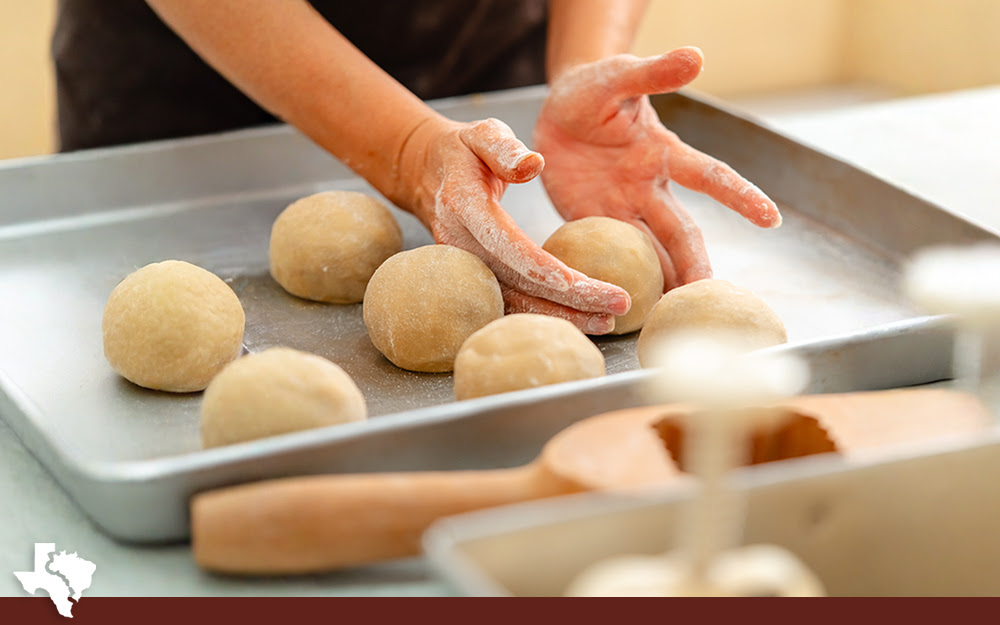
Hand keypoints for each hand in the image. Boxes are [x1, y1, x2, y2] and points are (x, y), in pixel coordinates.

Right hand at [395, 115, 630, 334]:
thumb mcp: (481, 133)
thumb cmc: (464, 152)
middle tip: (617, 305)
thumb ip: (504, 147)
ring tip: (607, 323)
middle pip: (516, 282)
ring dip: (562, 315)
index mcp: (464, 206)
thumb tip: (533, 164)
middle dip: (569, 299)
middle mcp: (461, 246)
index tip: (573, 281)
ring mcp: (467, 268)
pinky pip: (511, 304)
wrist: (428, 175)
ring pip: (514, 302)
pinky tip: (583, 318)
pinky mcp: (476, 280)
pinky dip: (547, 315)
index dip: (536, 264)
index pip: (502, 241)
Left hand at [534, 47, 781, 289]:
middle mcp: (649, 189)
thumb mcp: (620, 77)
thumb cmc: (598, 89)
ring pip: (650, 252)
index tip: (770, 218)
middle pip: (681, 233)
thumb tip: (697, 57)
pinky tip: (623, 309)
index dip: (739, 195)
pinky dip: (617, 279)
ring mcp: (621, 210)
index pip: (710, 177)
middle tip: (710, 297)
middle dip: (697, 264)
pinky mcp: (591, 222)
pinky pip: (607, 255)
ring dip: (664, 283)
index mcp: (664, 155)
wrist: (559, 107)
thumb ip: (654, 72)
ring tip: (674, 319)